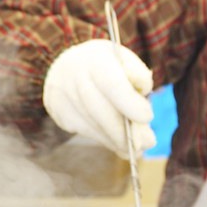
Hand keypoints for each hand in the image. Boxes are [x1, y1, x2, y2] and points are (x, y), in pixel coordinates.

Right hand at [42, 39, 155, 157]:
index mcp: (95, 60)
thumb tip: (143, 103)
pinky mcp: (59, 114)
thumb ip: (139, 76)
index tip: (147, 117)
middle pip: (100, 111)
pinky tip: (117, 141)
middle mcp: (73, 77)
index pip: (112, 85)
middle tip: (146, 144)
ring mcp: (63, 98)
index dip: (130, 104)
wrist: (67, 66)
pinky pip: (85, 131)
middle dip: (124, 132)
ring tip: (135, 146)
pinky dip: (104, 139)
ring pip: (93, 126)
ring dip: (116, 140)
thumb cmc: (106, 65)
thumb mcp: (125, 60)